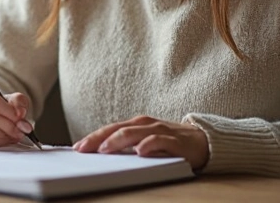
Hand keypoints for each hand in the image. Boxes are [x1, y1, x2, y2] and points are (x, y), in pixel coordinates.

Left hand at [73, 115, 209, 169]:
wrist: (202, 141)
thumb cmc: (169, 142)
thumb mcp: (145, 142)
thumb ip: (128, 146)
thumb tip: (102, 156)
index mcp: (136, 125)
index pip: (110, 129)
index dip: (93, 137)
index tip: (77, 148)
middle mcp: (145, 124)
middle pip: (118, 129)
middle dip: (98, 138)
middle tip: (84, 149)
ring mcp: (160, 130)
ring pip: (135, 132)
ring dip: (118, 140)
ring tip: (104, 149)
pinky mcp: (175, 140)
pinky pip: (160, 141)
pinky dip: (148, 145)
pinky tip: (139, 152)